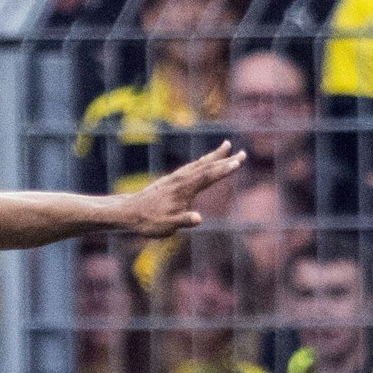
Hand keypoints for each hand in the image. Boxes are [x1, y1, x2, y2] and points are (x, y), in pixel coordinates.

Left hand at [116, 141, 245, 238]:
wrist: (128, 212)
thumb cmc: (148, 221)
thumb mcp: (166, 227)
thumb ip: (182, 221)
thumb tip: (198, 219)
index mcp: (183, 190)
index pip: (206, 177)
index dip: (222, 170)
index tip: (237, 162)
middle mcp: (180, 180)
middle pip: (206, 166)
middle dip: (225, 160)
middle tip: (243, 153)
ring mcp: (175, 178)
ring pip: (198, 163)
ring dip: (214, 155)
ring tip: (226, 146)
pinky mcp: (170, 180)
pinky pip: (190, 166)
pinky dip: (201, 161)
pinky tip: (204, 160)